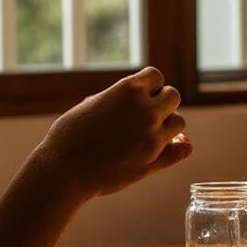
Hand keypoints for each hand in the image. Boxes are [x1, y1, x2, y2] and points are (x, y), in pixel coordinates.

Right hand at [38, 67, 192, 198]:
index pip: (156, 76)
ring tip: (149, 133)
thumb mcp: (91, 104)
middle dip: (161, 103)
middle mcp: (145, 109)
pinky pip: (183, 149)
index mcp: (127, 90)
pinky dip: (180, 146)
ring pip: (179, 122)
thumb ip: (117, 98)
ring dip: (168, 125)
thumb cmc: (69, 136)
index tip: (138, 98)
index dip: (149, 86)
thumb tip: (135, 99)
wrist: (63, 170)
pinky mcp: (153, 159)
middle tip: (145, 116)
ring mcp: (152, 135)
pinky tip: (168, 146)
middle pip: (173, 96)